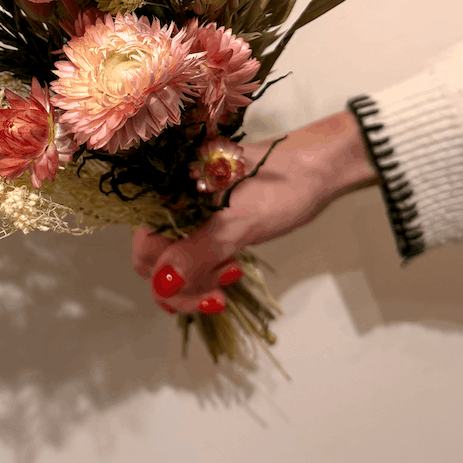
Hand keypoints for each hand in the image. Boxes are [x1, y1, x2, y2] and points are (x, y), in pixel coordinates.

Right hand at [132, 110, 378, 314]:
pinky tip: (231, 270)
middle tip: (221, 294)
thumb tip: (160, 285)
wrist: (316, 168)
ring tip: (232, 278)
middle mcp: (169, 199)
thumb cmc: (280, 188)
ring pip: (174, 261)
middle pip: (156, 260)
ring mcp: (187, 210)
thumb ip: (196, 253)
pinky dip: (207, 269)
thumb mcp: (239, 223)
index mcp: (167, 190)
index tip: (209, 293)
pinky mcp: (205, 219)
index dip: (169, 278)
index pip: (146, 249)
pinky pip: (192, 253)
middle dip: (186, 284)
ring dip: (198, 280)